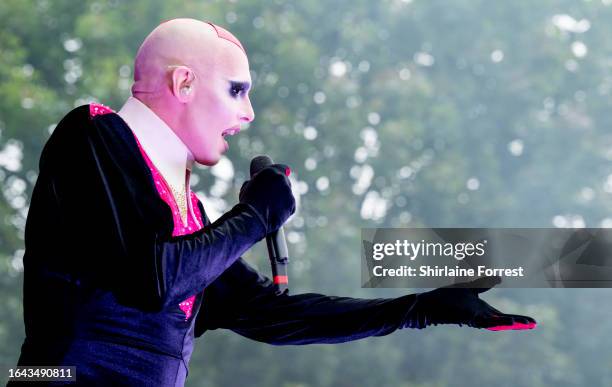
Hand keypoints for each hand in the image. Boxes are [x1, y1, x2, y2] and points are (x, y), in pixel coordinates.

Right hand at [239, 164, 294, 233]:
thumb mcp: (247, 187)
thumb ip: (255, 181)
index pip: (282, 168)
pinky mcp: (292, 204)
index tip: (278, 181)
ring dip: (283, 200)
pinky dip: (286, 210)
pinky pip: (291, 207)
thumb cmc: (247, 203)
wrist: (252, 218)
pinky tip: (277, 214)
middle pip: (286, 182)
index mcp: (270, 171)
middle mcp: (281, 178)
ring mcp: (288, 191)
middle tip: (274, 197)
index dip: (280, 175)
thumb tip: (256, 178)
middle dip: (281, 188)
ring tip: (272, 209)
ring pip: (288, 195)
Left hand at [404, 276, 536, 329]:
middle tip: (534, 324)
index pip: (503, 316)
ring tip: (522, 323)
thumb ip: (484, 282)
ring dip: (508, 322)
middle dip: (518, 322)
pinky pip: (482, 321)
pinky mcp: (466, 317)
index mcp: (482, 310)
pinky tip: (502, 322)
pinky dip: (493, 322)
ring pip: (494, 322)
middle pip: (503, 320)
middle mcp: (480, 315)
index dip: (518, 319)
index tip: (534, 322)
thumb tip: (500, 276)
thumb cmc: (448, 297)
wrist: (430, 302)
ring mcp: (474, 317)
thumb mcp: (470, 287)